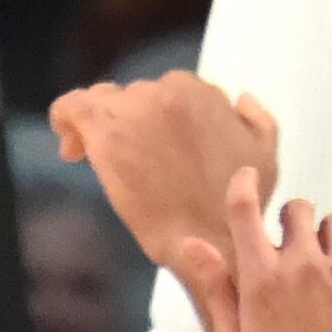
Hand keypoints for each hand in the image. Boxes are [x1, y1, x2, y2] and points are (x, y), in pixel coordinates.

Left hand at [52, 70, 280, 272]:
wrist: (207, 240)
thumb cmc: (236, 205)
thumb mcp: (266, 154)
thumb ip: (256, 119)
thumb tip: (240, 98)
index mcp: (199, 92)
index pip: (165, 91)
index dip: (152, 116)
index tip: (146, 144)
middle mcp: (166, 91)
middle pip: (133, 97)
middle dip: (129, 123)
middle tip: (124, 159)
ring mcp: (134, 110)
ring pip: (103, 104)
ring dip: (103, 127)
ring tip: (93, 158)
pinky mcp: (104, 132)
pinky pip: (70, 108)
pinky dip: (65, 119)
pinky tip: (69, 146)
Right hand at [166, 172, 331, 331]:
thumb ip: (214, 288)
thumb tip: (189, 243)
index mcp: (262, 281)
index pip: (246, 210)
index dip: (244, 186)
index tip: (247, 180)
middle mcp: (303, 266)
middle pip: (297, 209)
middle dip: (291, 225)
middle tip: (294, 256)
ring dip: (328, 238)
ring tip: (327, 270)